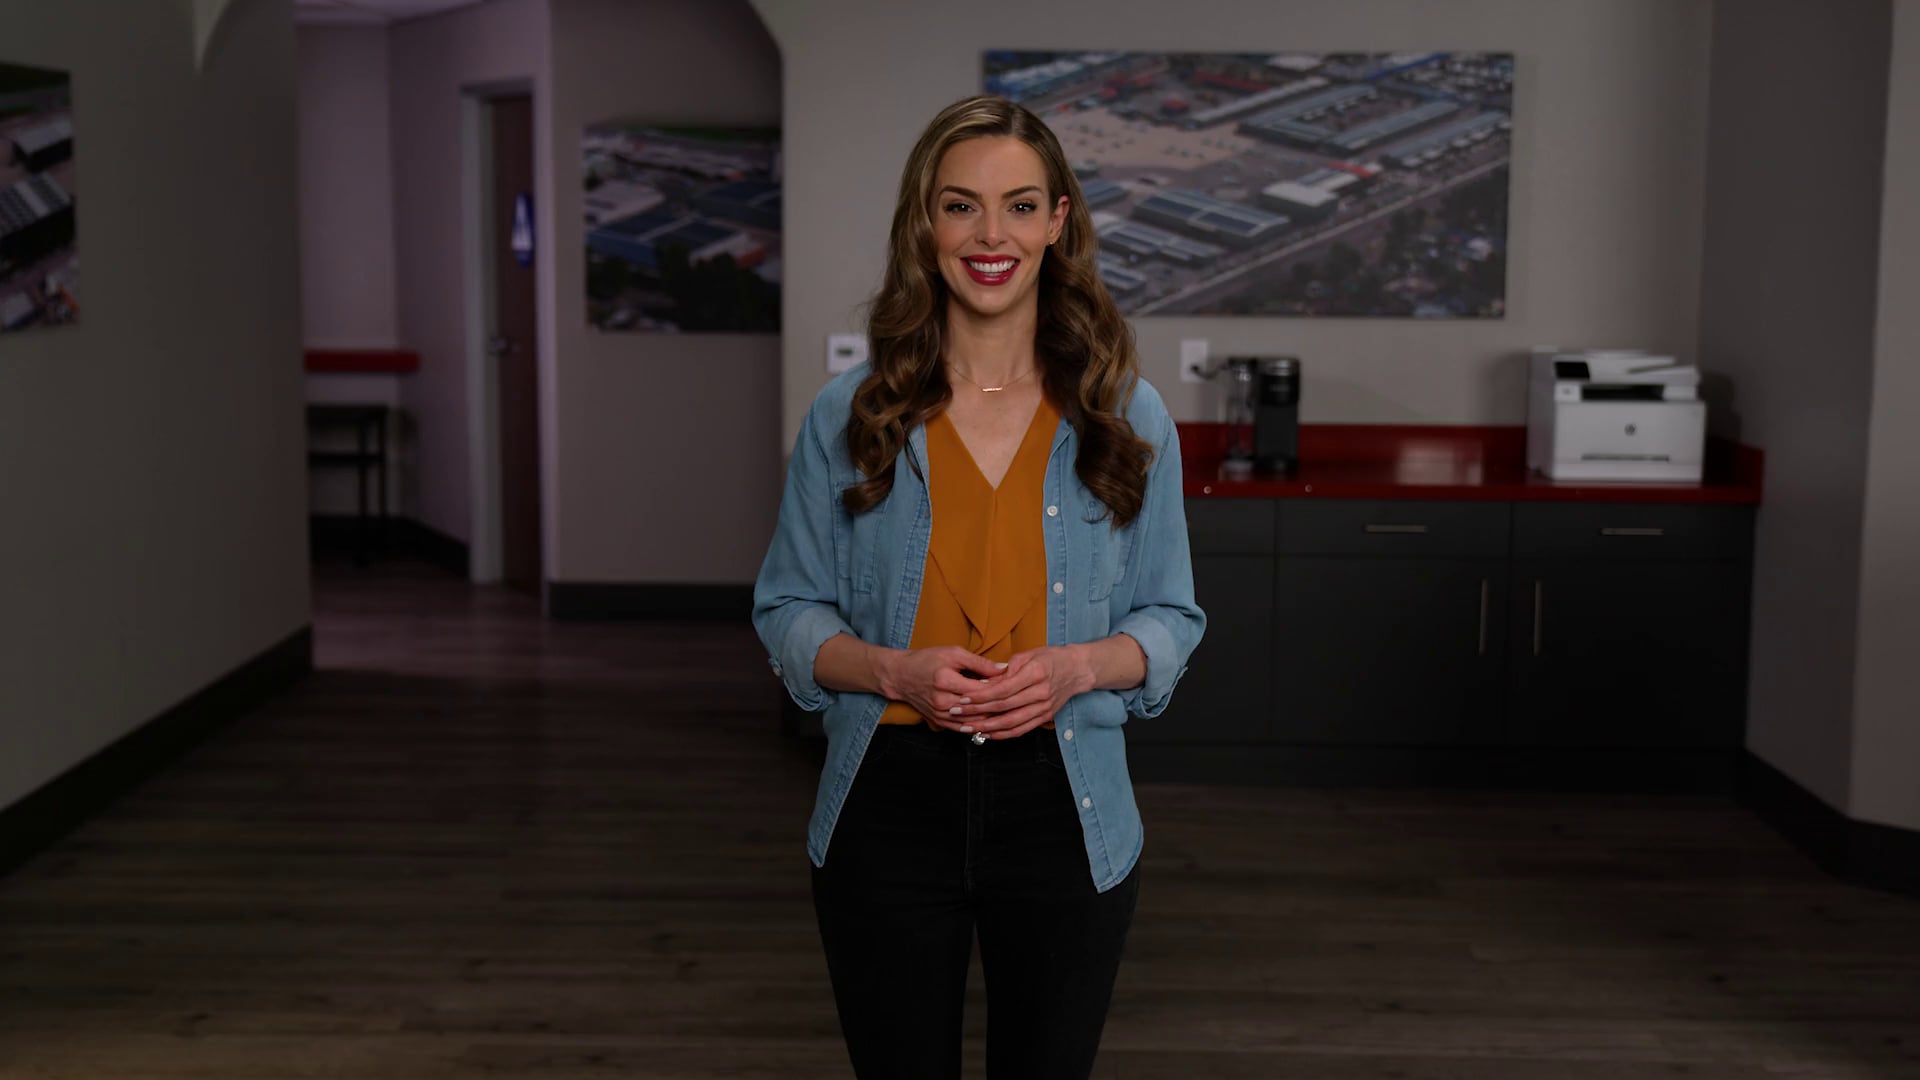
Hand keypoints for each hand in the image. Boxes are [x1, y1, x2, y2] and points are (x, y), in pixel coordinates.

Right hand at [880, 646, 1006, 728]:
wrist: (901, 676)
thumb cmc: (927, 660)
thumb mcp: (953, 653)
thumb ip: (979, 662)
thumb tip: (1004, 669)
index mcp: (946, 681)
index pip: (981, 689)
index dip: (1000, 688)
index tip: (1013, 684)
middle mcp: (942, 701)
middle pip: (979, 708)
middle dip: (998, 705)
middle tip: (1014, 699)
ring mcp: (940, 714)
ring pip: (973, 722)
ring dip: (990, 718)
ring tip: (1006, 711)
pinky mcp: (938, 721)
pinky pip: (962, 728)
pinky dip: (977, 726)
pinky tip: (989, 722)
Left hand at [949, 646, 1094, 739]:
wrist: (1077, 670)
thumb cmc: (1051, 658)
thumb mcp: (1028, 654)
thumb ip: (1006, 669)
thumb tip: (983, 682)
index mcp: (1035, 674)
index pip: (1002, 689)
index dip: (980, 696)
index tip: (963, 698)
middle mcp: (1040, 693)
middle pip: (1004, 707)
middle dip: (978, 712)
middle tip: (958, 714)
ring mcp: (1044, 708)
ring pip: (1011, 722)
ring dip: (987, 727)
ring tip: (968, 727)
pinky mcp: (1045, 717)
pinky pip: (1021, 729)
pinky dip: (1003, 734)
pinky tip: (988, 734)